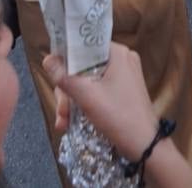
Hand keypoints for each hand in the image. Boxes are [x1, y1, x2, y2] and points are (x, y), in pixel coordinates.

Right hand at [43, 43, 160, 160]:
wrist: (144, 145)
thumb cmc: (118, 116)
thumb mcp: (87, 96)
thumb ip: (65, 77)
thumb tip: (47, 59)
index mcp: (117, 53)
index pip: (84, 45)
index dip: (65, 59)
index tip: (54, 76)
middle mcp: (121, 60)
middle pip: (82, 67)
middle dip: (67, 91)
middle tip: (61, 110)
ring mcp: (123, 76)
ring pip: (87, 81)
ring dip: (72, 102)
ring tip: (64, 121)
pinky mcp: (122, 92)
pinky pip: (96, 91)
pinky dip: (84, 105)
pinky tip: (70, 122)